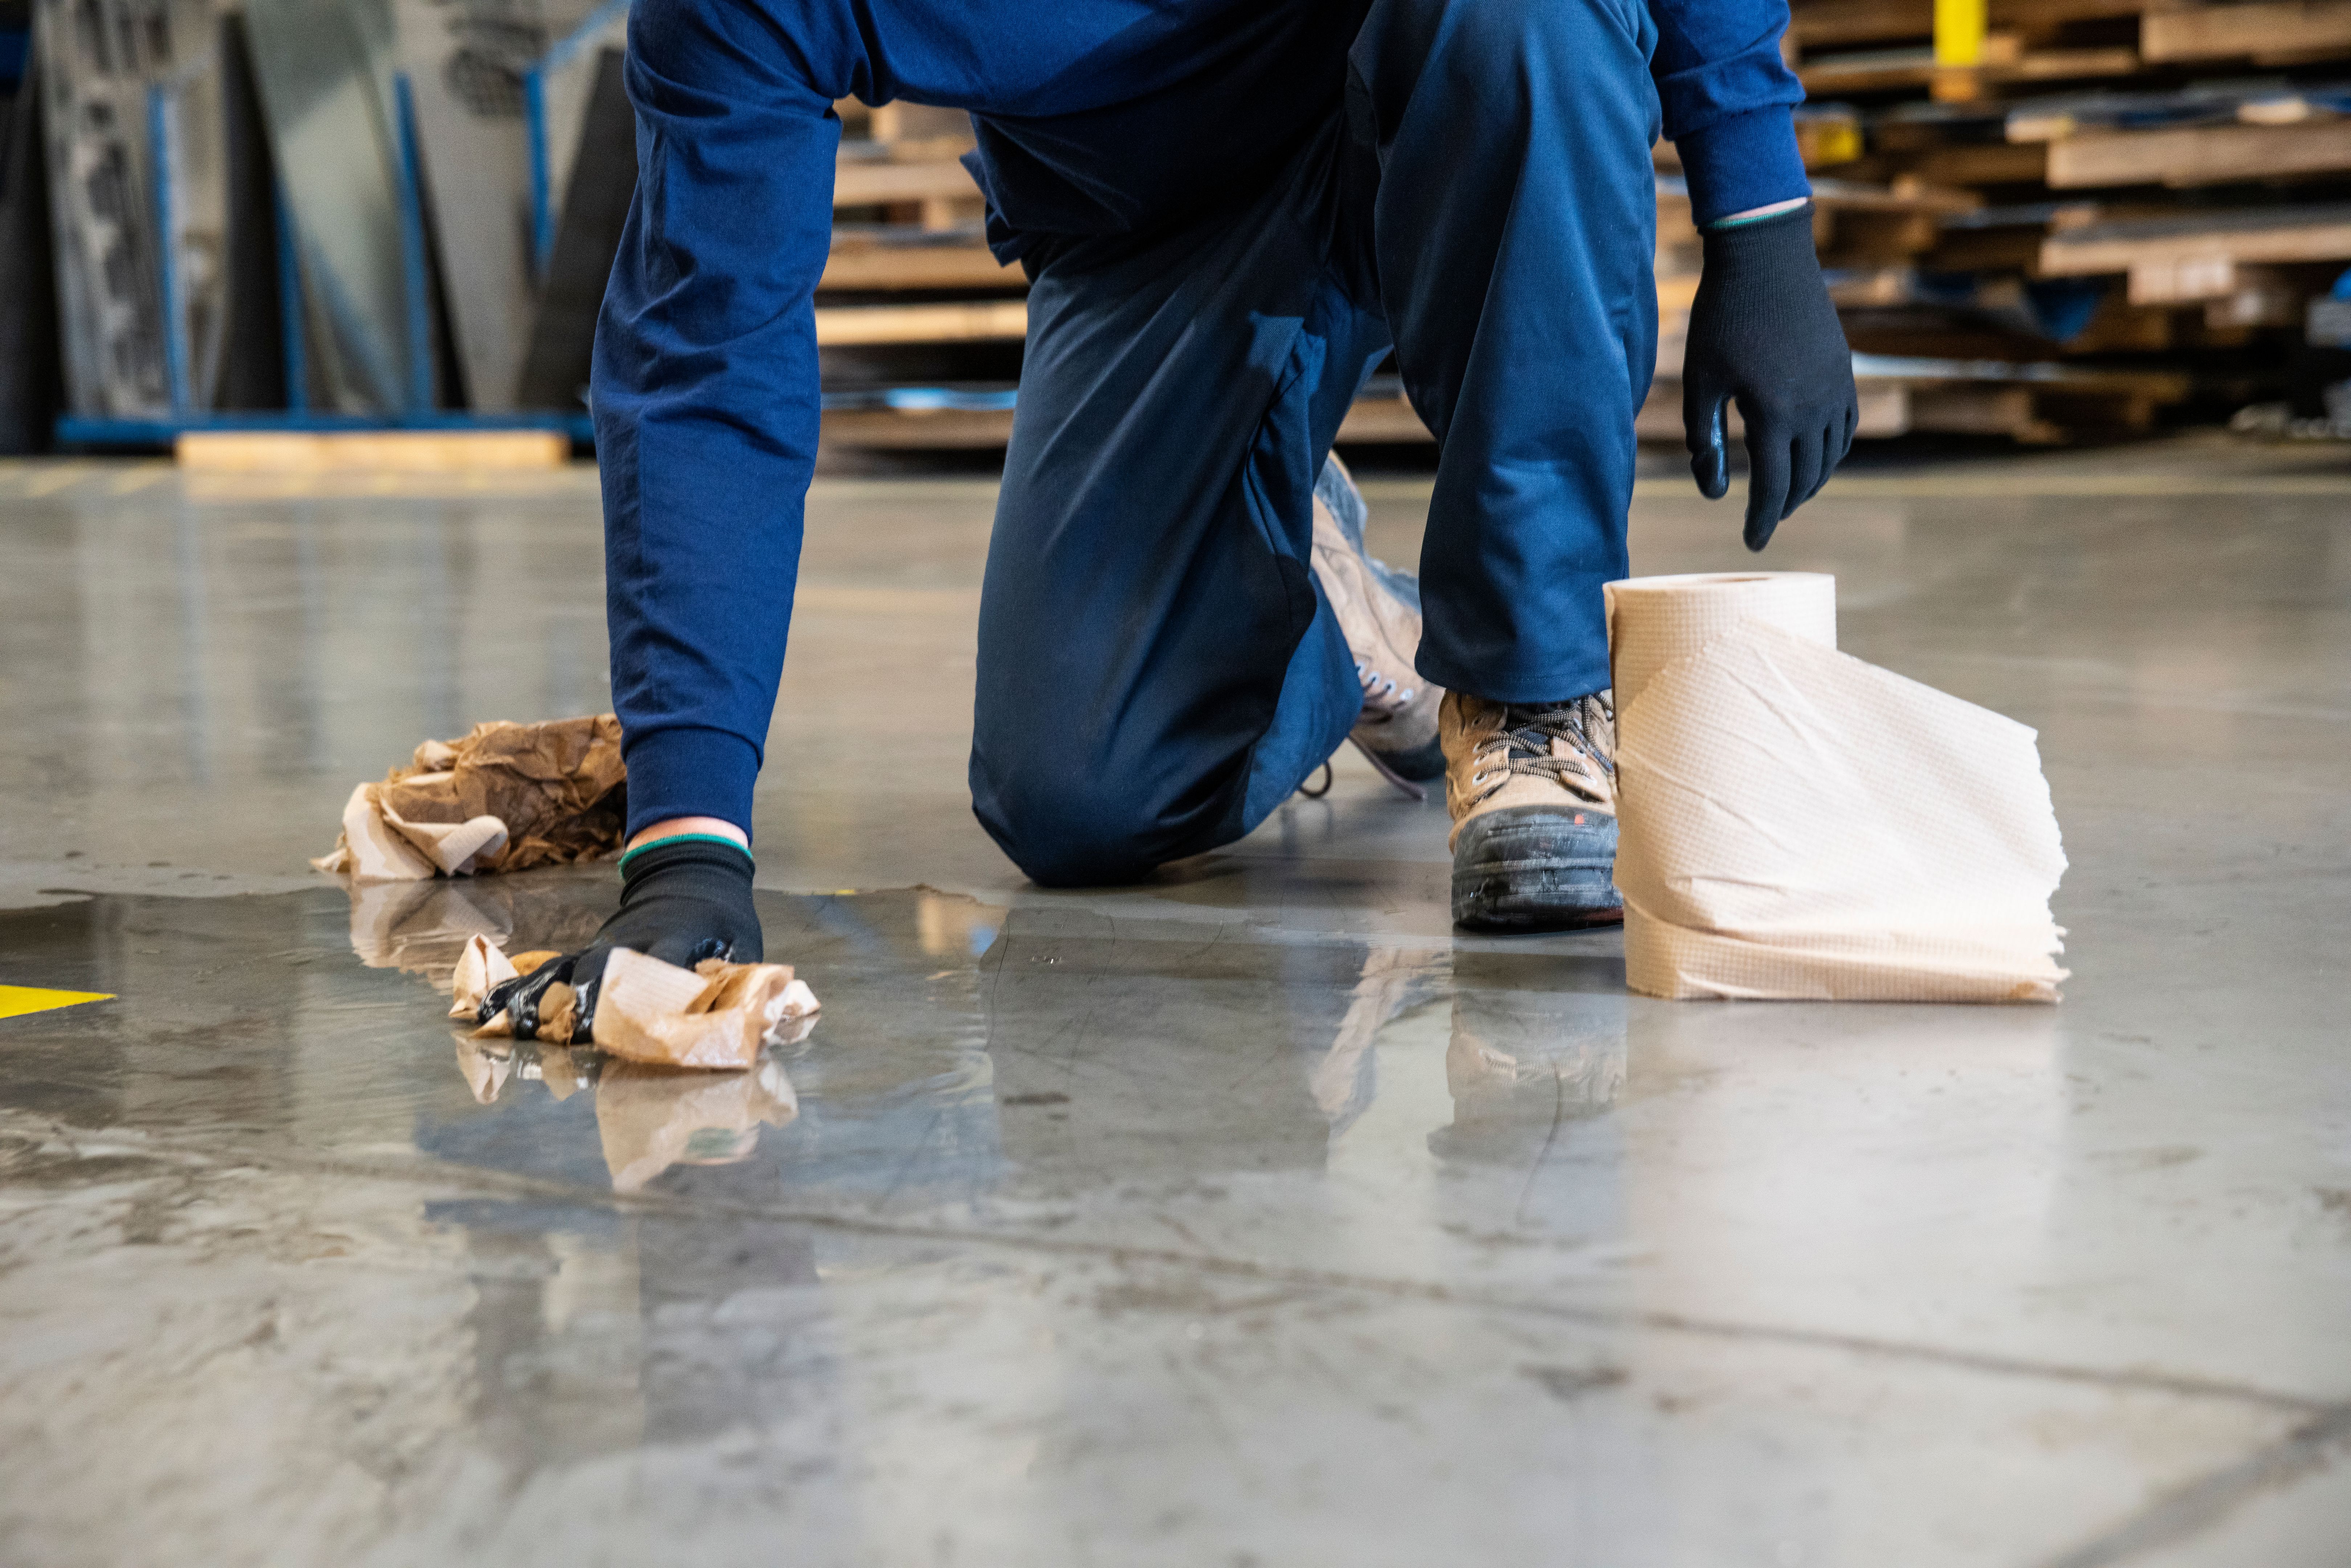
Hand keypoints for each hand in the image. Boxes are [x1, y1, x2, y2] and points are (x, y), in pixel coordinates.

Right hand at [482, 836, 762, 1040]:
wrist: (688, 870)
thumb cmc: (720, 916)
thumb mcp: (741, 940)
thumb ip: (736, 976)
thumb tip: (742, 1019)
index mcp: (676, 937)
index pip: (664, 966)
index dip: (655, 996)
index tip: (645, 1030)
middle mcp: (631, 940)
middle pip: (603, 970)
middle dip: (588, 1002)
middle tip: (574, 1038)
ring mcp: (603, 944)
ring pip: (567, 970)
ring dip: (542, 1000)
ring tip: (514, 1030)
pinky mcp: (586, 949)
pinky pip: (549, 969)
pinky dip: (520, 989)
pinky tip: (489, 1010)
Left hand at [1681, 203, 1858, 550]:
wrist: (1766, 258)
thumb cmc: (1721, 319)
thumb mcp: (1700, 382)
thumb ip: (1703, 440)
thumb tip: (1715, 492)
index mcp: (1774, 415)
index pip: (1771, 488)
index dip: (1760, 520)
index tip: (1751, 544)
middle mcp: (1813, 408)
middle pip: (1804, 479)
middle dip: (1783, 506)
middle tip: (1764, 522)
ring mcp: (1835, 388)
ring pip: (1830, 457)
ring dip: (1810, 483)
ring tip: (1787, 495)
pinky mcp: (1844, 370)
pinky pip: (1846, 427)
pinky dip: (1831, 452)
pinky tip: (1814, 458)